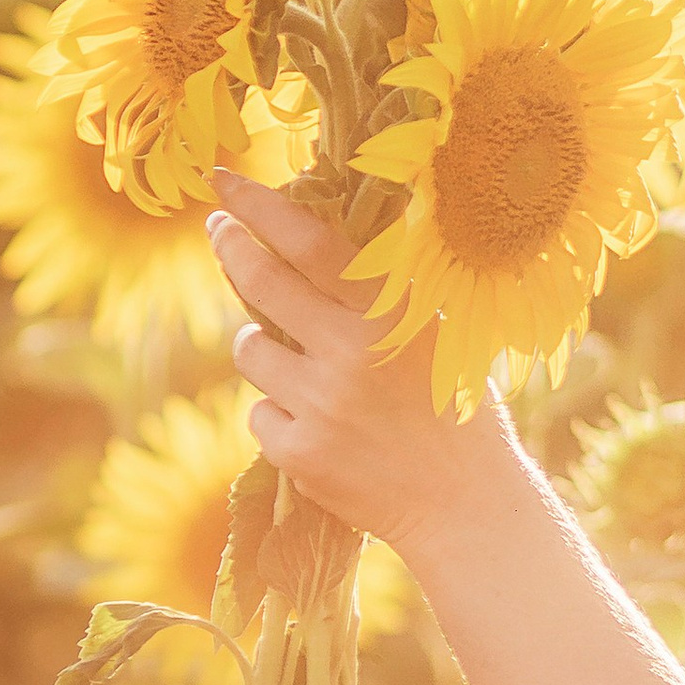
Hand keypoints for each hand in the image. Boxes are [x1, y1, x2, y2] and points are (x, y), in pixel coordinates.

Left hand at [207, 167, 512, 558]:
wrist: (466, 505)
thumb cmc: (454, 412)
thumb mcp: (433, 337)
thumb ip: (377, 297)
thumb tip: (303, 244)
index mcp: (390, 314)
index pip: (309, 242)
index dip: (259, 205)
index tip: (223, 179)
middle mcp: (351, 352)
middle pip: (260, 281)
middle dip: (231, 248)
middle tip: (219, 231)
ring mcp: (322, 404)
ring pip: (249, 350)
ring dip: (263, 349)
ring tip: (308, 370)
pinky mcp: (300, 453)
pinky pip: (258, 414)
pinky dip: (280, 416)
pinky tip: (323, 430)